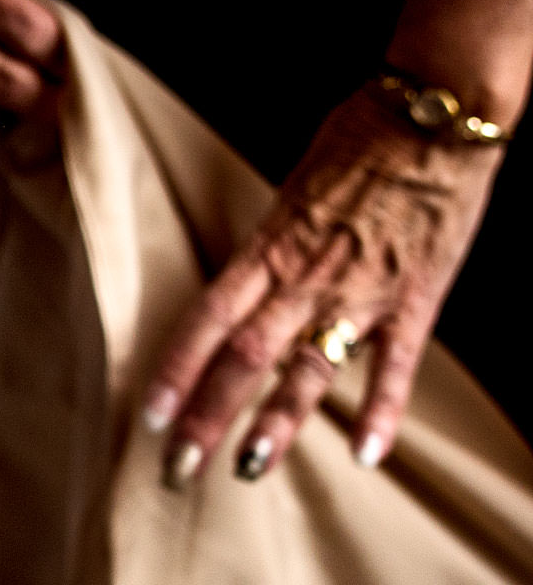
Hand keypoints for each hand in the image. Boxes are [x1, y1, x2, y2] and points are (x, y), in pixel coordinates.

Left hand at [140, 87, 504, 484]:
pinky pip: (396, 365)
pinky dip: (383, 411)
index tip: (148, 418)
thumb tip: (238, 294)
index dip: (173, 372)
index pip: (205, 319)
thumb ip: (267, 251)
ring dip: (278, 423)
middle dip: (208, 418)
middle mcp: (306, 278)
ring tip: (248, 469)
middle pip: (243, 358)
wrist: (436, 113)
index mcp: (269, 248)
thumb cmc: (356, 141)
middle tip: (177, 471)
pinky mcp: (416, 299)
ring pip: (309, 369)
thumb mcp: (290, 193)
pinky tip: (368, 455)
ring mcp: (361, 293)